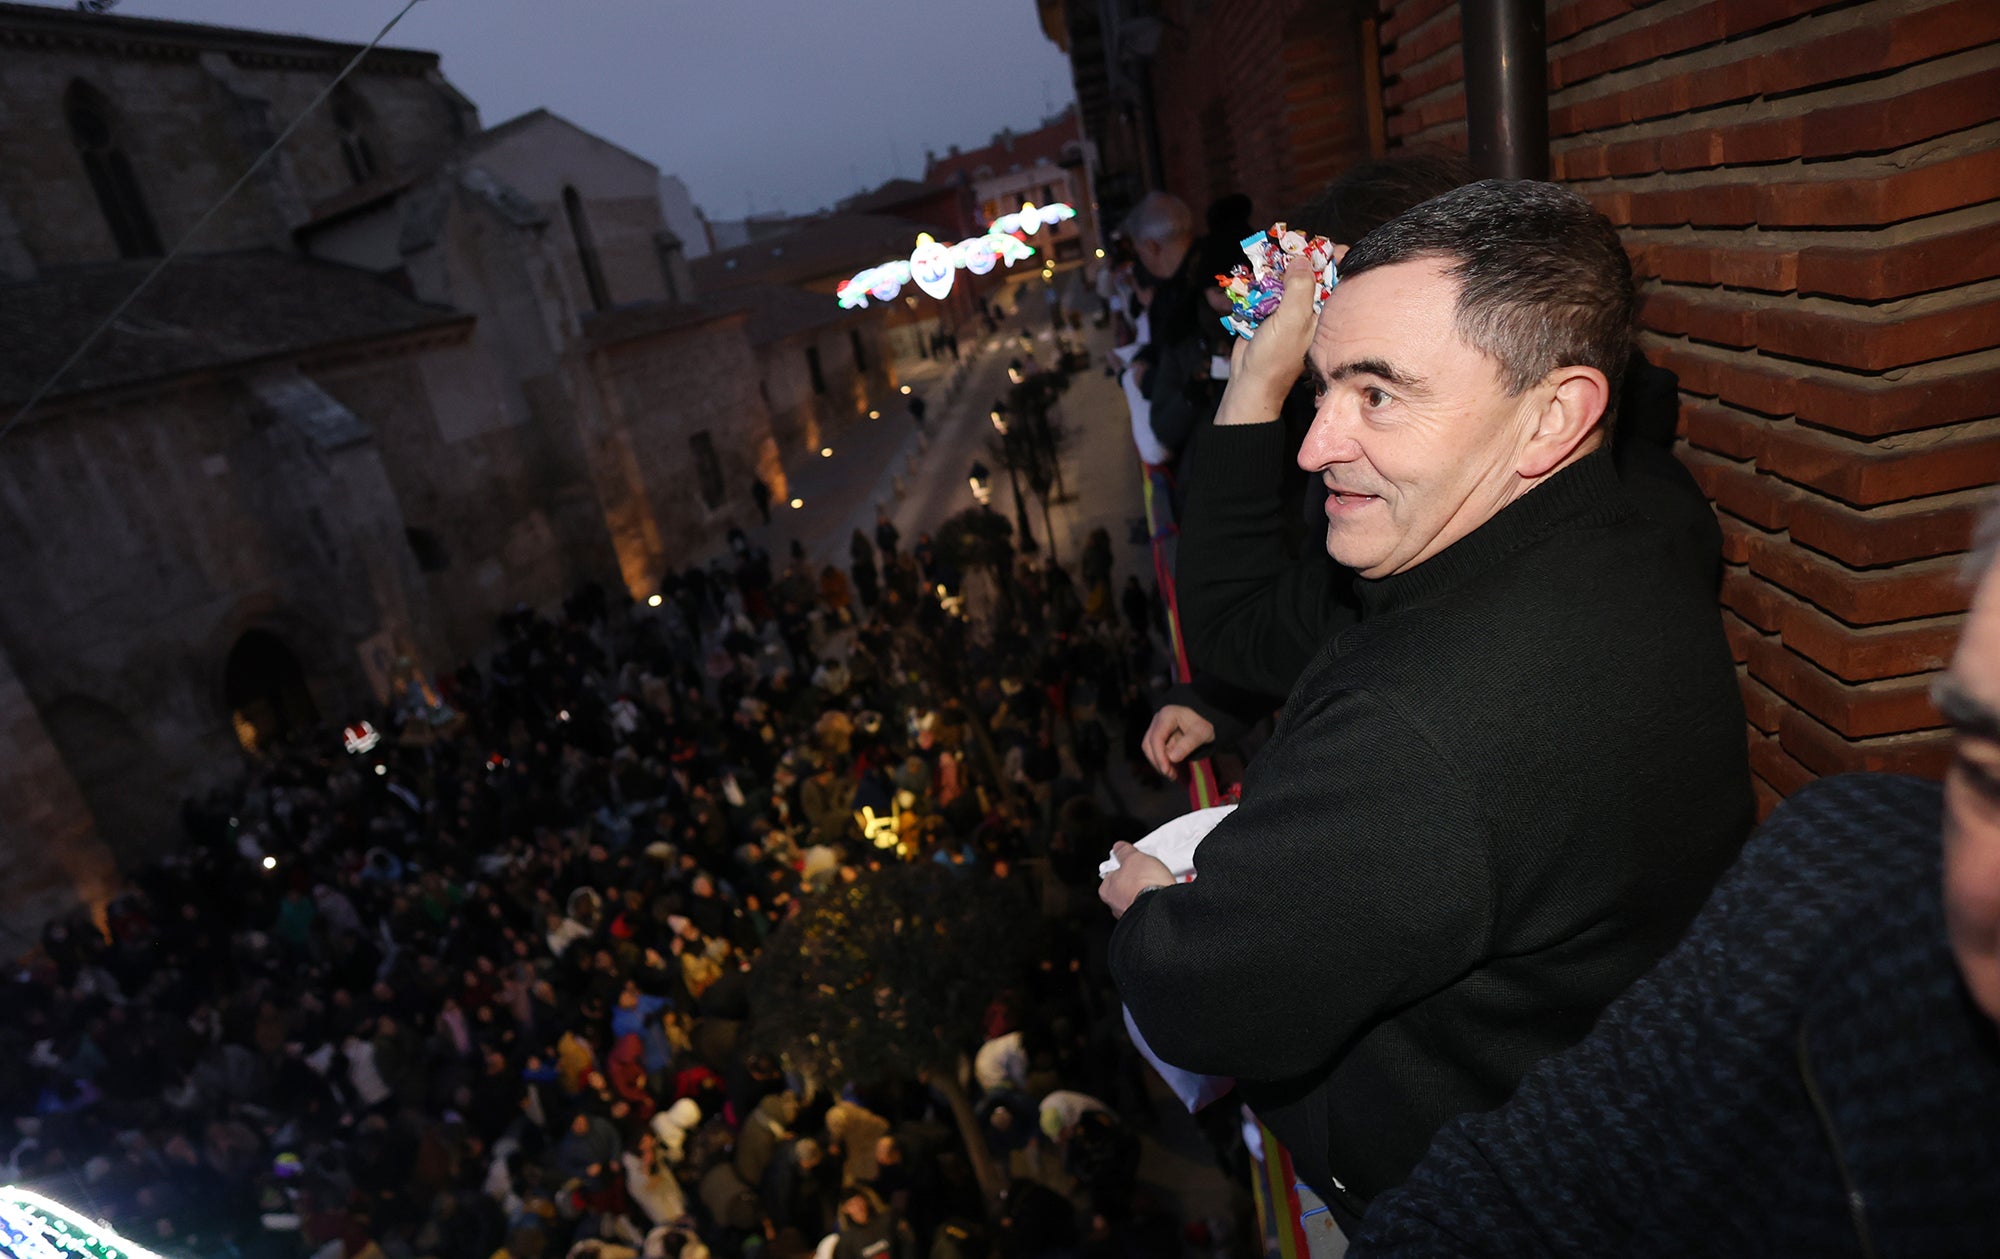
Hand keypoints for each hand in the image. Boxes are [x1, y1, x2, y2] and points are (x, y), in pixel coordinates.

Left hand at [1099, 843, 1173, 918]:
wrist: (1162, 906)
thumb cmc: (1143, 883)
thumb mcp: (1132, 858)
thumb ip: (1124, 852)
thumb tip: (1118, 847)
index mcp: (1107, 890)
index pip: (1111, 875)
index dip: (1123, 866)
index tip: (1132, 862)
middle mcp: (1115, 906)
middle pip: (1124, 887)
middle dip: (1135, 880)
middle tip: (1146, 872)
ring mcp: (1130, 915)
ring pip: (1137, 898)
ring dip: (1145, 891)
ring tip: (1156, 883)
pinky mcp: (1145, 920)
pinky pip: (1148, 906)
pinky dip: (1153, 900)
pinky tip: (1160, 894)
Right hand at [1142, 705, 1215, 780]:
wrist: (1204, 726)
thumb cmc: (1204, 727)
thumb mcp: (1202, 734)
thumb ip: (1188, 744)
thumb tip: (1171, 758)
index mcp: (1168, 715)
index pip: (1157, 738)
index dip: (1159, 756)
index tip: (1166, 770)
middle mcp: (1158, 720)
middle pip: (1149, 744)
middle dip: (1158, 762)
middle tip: (1171, 775)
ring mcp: (1156, 728)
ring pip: (1149, 749)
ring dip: (1158, 763)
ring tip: (1172, 774)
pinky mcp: (1157, 737)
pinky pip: (1154, 751)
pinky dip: (1161, 762)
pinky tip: (1171, 770)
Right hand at [1216, 255, 1321, 426]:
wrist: (1249, 380)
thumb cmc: (1275, 357)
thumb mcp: (1291, 320)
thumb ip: (1299, 288)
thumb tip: (1301, 259)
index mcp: (1324, 310)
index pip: (1338, 276)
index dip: (1333, 257)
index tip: (1322, 244)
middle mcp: (1310, 307)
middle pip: (1311, 270)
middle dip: (1298, 256)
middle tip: (1288, 246)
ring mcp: (1289, 307)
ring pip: (1287, 276)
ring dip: (1276, 266)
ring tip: (1267, 256)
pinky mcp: (1270, 310)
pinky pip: (1268, 287)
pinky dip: (1260, 279)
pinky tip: (1254, 274)